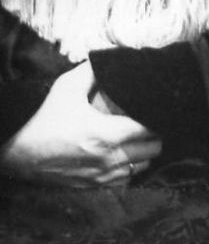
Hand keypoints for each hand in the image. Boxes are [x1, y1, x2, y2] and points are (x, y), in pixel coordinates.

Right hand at [0, 62, 162, 186]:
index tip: (156, 109)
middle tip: (149, 122)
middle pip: (153, 149)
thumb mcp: (66, 87)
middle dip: (155, 135)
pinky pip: (126, 181)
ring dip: (145, 153)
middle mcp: (109, 158)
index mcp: (107, 133)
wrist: (17, 154)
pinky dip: (131, 169)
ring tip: (139, 139)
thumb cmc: (45, 119)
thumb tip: (110, 56)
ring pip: (143, 166)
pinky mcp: (94, 187)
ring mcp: (103, 176)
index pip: (149, 129)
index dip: (157, 118)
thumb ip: (92, 71)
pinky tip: (125, 157)